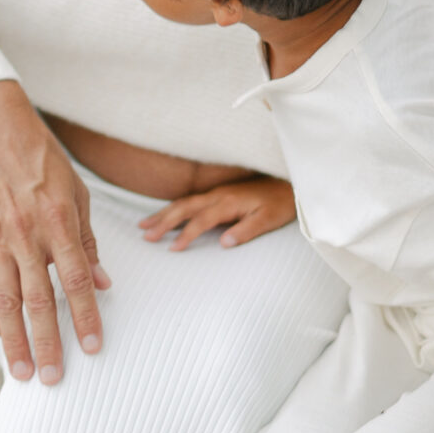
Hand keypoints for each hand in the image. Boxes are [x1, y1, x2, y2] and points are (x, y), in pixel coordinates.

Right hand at [0, 81, 109, 382]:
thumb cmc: (39, 156)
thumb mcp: (75, 191)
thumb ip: (87, 240)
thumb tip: (102, 281)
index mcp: (57, 221)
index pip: (75, 281)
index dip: (84, 317)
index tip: (92, 347)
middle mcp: (26, 235)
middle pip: (38, 301)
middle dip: (47, 342)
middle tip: (53, 377)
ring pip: (5, 301)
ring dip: (14, 340)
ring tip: (22, 370)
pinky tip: (0, 335)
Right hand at [138, 175, 296, 250]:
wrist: (289, 183)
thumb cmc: (280, 203)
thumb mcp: (269, 219)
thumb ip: (247, 230)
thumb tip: (224, 242)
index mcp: (229, 203)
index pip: (202, 220)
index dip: (186, 235)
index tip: (173, 249)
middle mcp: (219, 195)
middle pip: (185, 207)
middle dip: (164, 221)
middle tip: (146, 235)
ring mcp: (217, 193)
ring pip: (184, 202)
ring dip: (164, 213)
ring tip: (144, 224)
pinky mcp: (219, 194)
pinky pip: (190, 200)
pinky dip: (174, 207)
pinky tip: (166, 213)